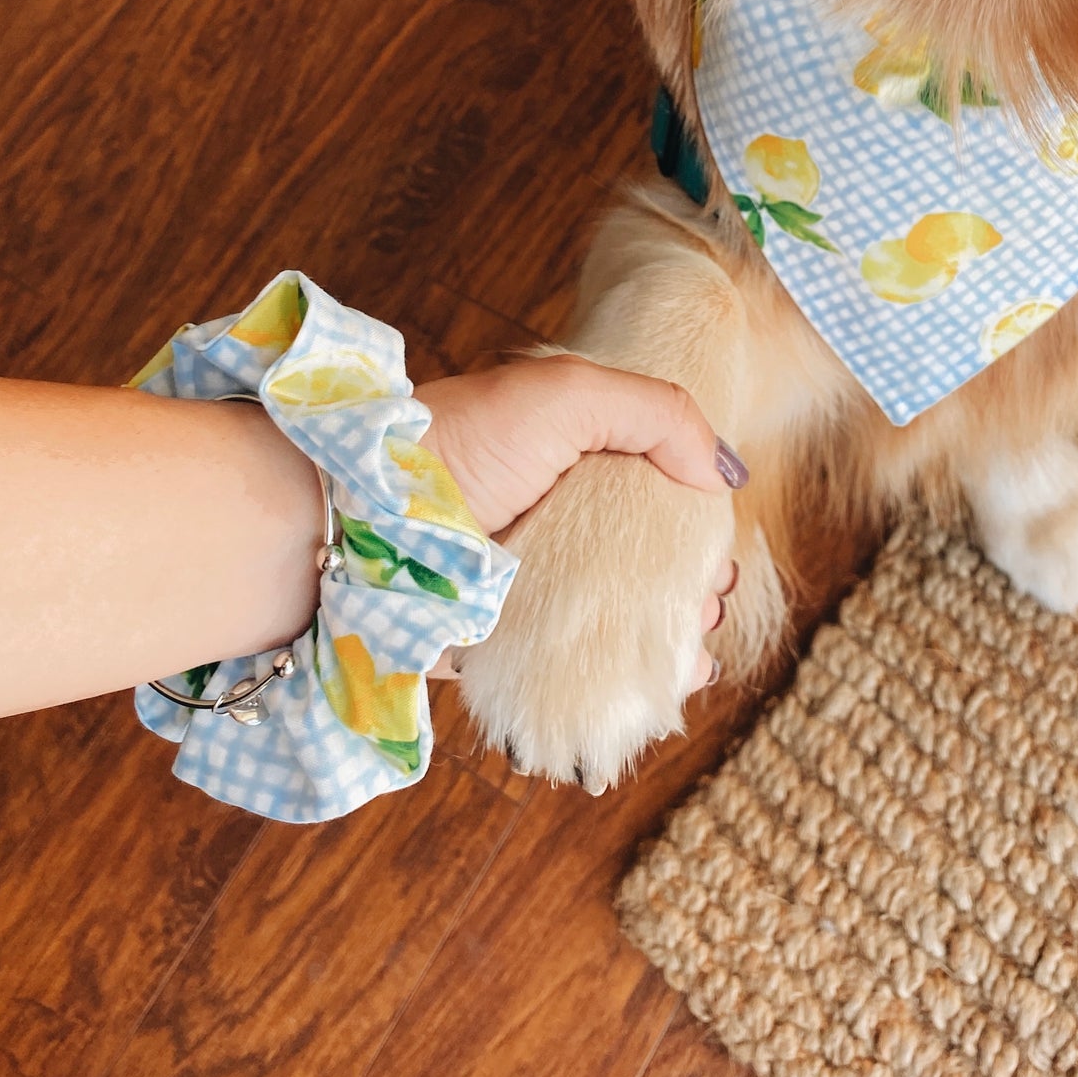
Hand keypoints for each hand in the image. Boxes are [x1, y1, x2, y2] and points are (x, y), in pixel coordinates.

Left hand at [419, 355, 744, 690]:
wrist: (353, 519)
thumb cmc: (459, 442)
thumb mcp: (566, 393)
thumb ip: (656, 413)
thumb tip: (724, 473)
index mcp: (566, 457)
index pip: (650, 485)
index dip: (695, 514)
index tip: (722, 544)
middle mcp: (551, 519)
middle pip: (644, 556)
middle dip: (692, 582)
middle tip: (714, 599)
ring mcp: (530, 584)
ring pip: (620, 615)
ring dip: (669, 633)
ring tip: (697, 643)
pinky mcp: (508, 641)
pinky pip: (579, 663)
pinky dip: (627, 675)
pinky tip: (666, 683)